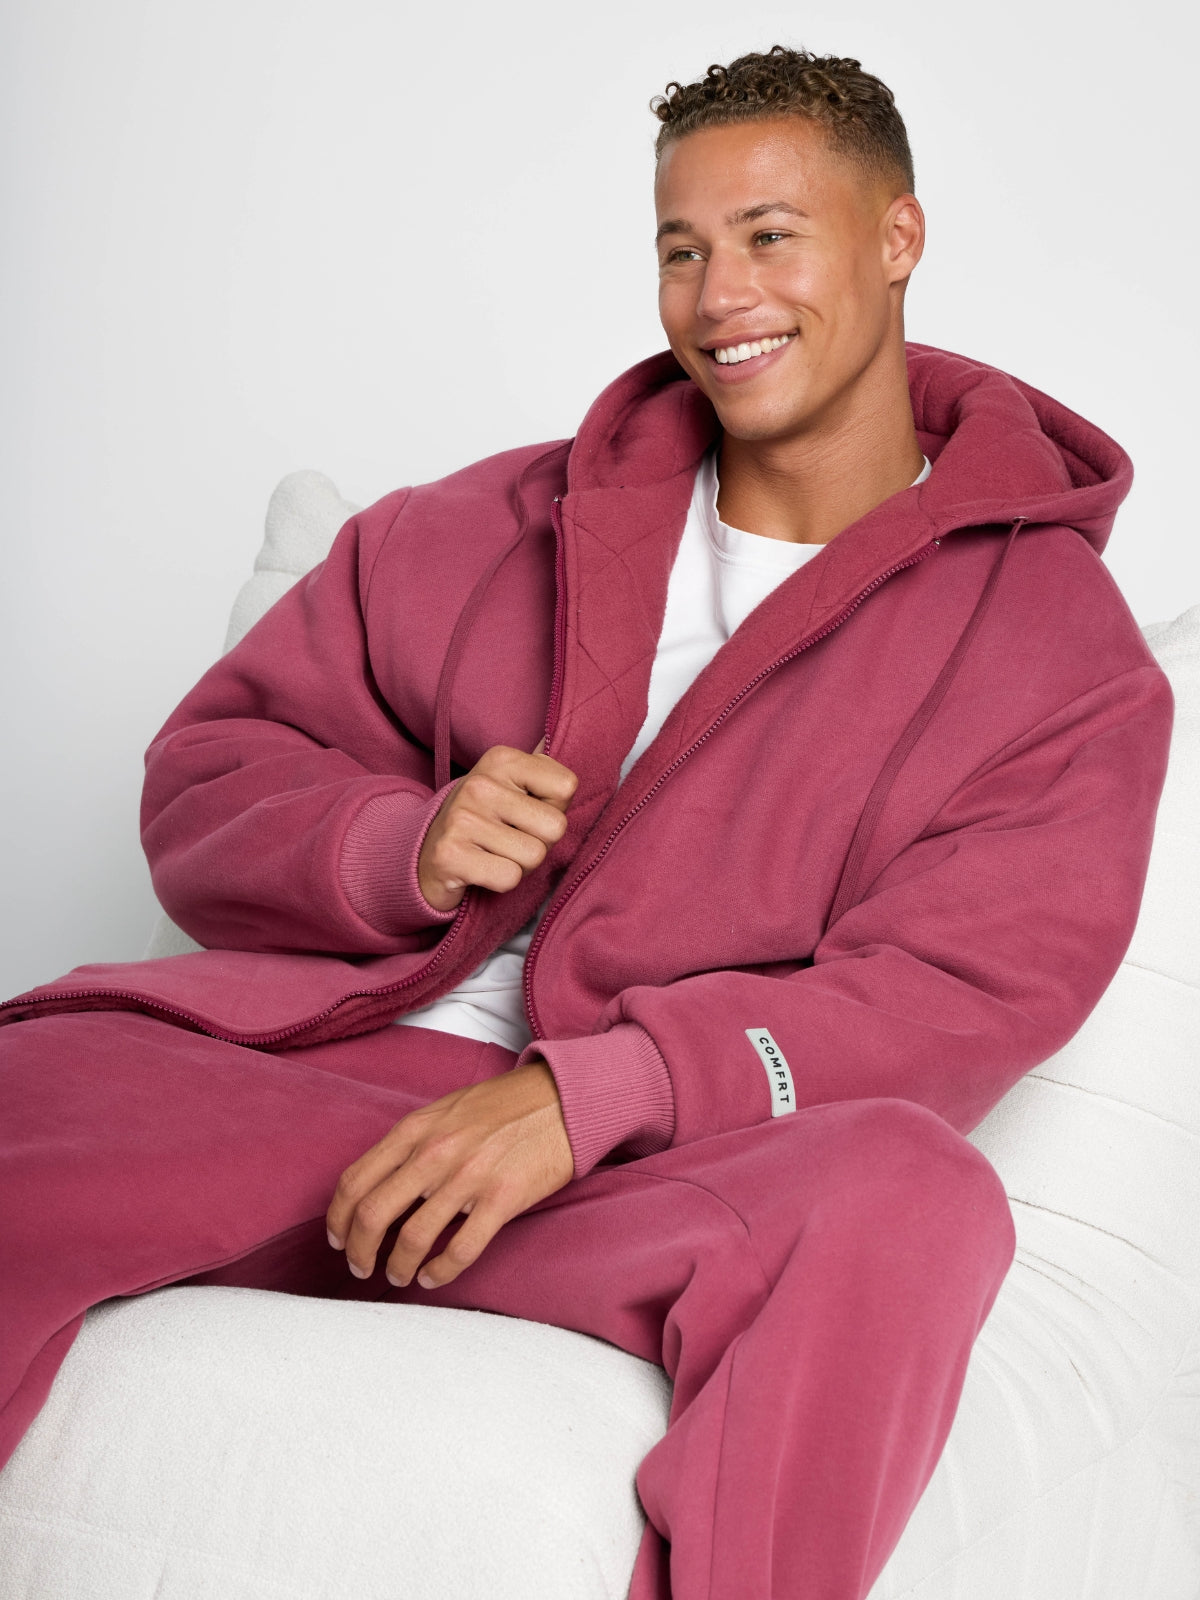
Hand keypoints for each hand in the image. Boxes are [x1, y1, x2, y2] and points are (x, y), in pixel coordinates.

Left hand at [325, 1059, 573, 1289]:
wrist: (562, 1098)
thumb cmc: (504, 1105)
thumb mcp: (445, 1109)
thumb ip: (413, 1142)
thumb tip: (383, 1182)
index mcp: (415, 1129)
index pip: (355, 1181)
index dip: (338, 1219)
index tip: (339, 1239)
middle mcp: (434, 1153)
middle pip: (373, 1214)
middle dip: (359, 1251)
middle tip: (361, 1267)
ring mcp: (468, 1177)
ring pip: (412, 1239)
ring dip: (398, 1267)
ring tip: (399, 1276)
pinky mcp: (502, 1199)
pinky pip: (460, 1250)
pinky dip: (440, 1272)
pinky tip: (434, 1277)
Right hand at [417, 739, 578, 911]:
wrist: (426, 855)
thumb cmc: (483, 820)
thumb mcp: (510, 785)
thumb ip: (542, 769)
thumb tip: (558, 737)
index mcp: (501, 759)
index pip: (567, 787)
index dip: (554, 808)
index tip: (526, 813)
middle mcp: (480, 784)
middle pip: (555, 827)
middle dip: (540, 843)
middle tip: (511, 840)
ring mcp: (462, 818)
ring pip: (534, 856)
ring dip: (520, 865)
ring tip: (495, 854)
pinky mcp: (450, 854)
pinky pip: (509, 877)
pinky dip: (501, 882)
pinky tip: (482, 869)